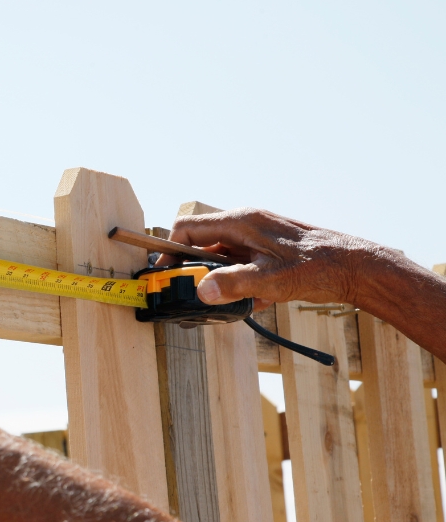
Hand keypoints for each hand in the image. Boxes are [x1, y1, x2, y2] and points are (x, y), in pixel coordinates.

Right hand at [158, 208, 374, 309]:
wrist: (356, 266)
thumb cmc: (317, 268)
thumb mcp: (270, 281)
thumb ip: (232, 284)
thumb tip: (200, 291)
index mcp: (240, 222)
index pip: (187, 229)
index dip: (169, 251)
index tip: (164, 274)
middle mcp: (245, 223)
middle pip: (203, 245)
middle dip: (199, 272)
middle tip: (201, 295)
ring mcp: (257, 235)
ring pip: (223, 257)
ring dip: (225, 280)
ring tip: (243, 299)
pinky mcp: (268, 248)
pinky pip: (243, 263)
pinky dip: (245, 282)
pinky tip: (263, 299)